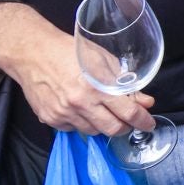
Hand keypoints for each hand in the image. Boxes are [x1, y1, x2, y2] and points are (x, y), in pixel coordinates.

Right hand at [6, 22, 154, 137]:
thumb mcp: (105, 61)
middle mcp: (80, 105)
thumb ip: (125, 84)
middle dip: (124, 127)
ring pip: (93, 131)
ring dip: (103, 125)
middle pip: (112, 129)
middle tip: (128, 121)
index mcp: (97, 88)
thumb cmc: (72, 52)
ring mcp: (64, 114)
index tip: (149, 124)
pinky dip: (82, 123)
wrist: (34, 54)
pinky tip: (82, 110)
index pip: (128, 112)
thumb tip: (144, 101)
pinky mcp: (50, 119)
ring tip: (103, 111)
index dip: (142, 120)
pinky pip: (73, 129)